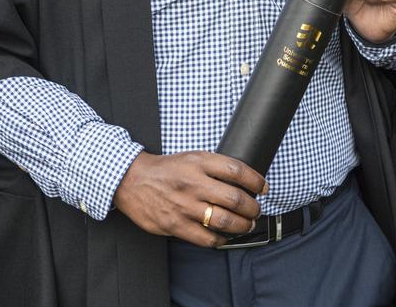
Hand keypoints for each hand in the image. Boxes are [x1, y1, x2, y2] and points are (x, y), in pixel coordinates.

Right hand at [112, 150, 266, 246]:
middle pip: (235, 198)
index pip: (236, 170)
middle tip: (255, 210)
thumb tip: (242, 180)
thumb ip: (214, 167)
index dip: (255, 180)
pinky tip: (224, 236)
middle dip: (252, 208)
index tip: (263, 187)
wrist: (132, 180)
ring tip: (246, 224)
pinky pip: (206, 238)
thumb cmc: (165, 169)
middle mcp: (193, 183)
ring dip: (242, 225)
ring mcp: (185, 205)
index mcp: (198, 162)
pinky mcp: (175, 225)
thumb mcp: (191, 157)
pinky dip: (220, 239)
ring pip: (224, 220)